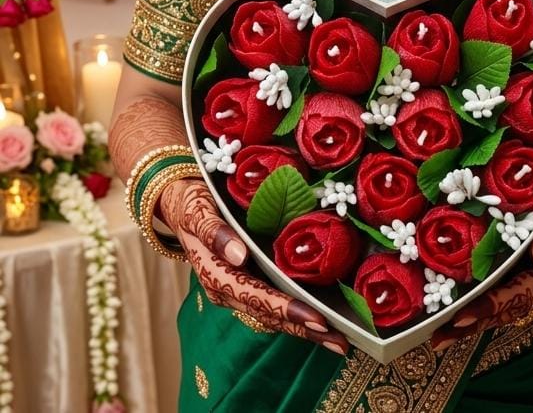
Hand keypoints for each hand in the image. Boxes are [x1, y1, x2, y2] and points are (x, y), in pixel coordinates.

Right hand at [159, 179, 347, 353]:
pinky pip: (270, 307)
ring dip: (304, 331)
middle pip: (267, 315)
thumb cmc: (191, 202)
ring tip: (338, 342)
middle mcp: (225, 290)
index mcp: (215, 274)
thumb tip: (238, 254)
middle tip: (340, 342)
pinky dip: (294, 318)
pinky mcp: (244, 285)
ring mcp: (235, 291)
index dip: (286, 309)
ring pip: (271, 317)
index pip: (255, 296)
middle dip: (304, 329)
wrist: (179, 204)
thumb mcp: (198, 210)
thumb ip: (215, 232)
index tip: (317, 318)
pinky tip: (318, 325)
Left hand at [431, 168, 532, 350]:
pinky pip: (499, 290)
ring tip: (439, 333)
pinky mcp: (522, 271)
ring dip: (471, 320)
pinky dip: (477, 302)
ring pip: (500, 306)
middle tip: (438, 338)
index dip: (490, 306)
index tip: (462, 316)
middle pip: (505, 310)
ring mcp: (531, 280)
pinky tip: (453, 307)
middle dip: (472, 324)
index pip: (519, 295)